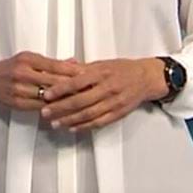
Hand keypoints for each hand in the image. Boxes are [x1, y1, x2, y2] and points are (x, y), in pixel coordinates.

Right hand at [0, 52, 83, 111]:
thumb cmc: (9, 67)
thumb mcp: (28, 58)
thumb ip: (52, 62)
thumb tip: (74, 62)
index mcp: (27, 60)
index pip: (56, 66)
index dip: (74, 71)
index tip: (88, 74)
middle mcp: (22, 74)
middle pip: (54, 83)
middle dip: (74, 87)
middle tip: (91, 90)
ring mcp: (19, 90)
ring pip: (49, 98)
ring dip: (66, 101)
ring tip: (83, 101)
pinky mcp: (17, 104)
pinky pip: (41, 108)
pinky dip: (54, 108)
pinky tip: (65, 110)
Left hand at [40, 58, 169, 130]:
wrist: (147, 78)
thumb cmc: (122, 69)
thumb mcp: (101, 64)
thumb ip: (81, 68)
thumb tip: (59, 67)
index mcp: (101, 74)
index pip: (77, 82)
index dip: (60, 89)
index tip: (47, 95)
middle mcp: (107, 88)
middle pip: (80, 101)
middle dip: (60, 108)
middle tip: (45, 112)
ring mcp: (114, 102)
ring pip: (88, 114)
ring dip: (69, 120)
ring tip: (55, 123)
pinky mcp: (118, 113)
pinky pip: (99, 122)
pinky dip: (85, 126)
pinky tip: (72, 128)